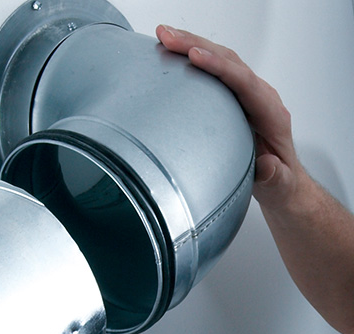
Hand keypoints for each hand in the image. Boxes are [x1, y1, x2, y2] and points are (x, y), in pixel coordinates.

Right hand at [155, 25, 307, 210]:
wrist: (280, 181)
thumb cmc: (279, 181)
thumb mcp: (279, 184)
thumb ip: (275, 176)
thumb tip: (269, 165)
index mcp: (271, 114)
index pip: (244, 82)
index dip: (219, 67)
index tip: (195, 57)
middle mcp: (260, 97)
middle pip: (229, 61)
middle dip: (196, 44)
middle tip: (167, 37)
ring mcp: (247, 94)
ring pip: (221, 59)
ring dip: (192, 44)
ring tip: (164, 36)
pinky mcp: (234, 96)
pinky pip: (215, 69)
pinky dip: (194, 56)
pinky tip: (174, 53)